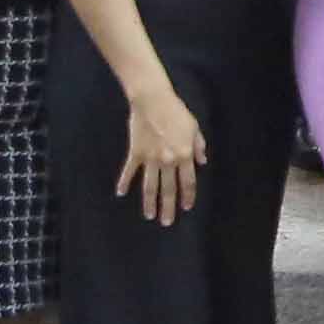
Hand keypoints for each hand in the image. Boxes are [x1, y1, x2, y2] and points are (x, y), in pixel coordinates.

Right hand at [119, 80, 208, 226]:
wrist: (153, 101)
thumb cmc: (176, 112)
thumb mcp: (194, 128)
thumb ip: (199, 146)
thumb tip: (203, 161)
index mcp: (184, 155)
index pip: (188, 182)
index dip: (187, 196)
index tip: (186, 208)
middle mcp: (167, 161)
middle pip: (168, 189)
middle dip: (168, 207)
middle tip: (166, 223)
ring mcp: (150, 159)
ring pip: (150, 186)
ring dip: (149, 202)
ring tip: (150, 216)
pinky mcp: (136, 153)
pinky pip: (130, 171)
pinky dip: (124, 182)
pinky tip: (120, 193)